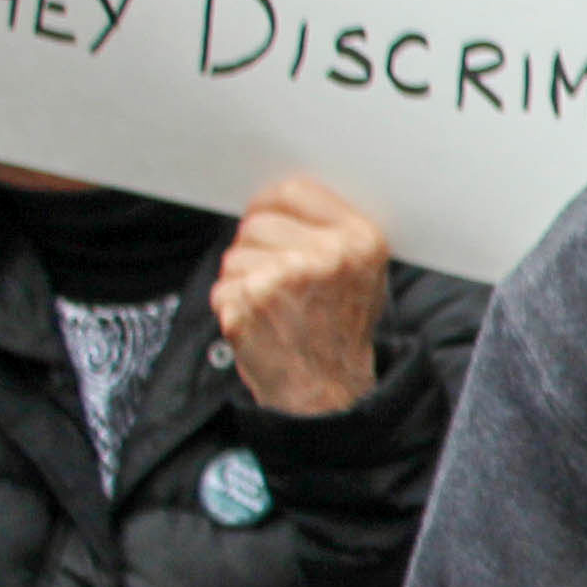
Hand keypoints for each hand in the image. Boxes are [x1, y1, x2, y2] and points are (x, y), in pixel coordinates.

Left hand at [213, 178, 391, 415]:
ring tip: (272, 308)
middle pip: (258, 221)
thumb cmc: (341, 332)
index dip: (272, 206)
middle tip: (276, 281)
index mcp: (360, 241)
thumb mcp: (364, 275)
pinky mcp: (250, 302)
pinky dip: (232, 307)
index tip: (268, 220)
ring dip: (242, 280)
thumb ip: (332, 233)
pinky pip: (222, 287)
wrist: (329, 395)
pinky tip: (259, 324)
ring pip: (235, 254)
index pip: (294, 191)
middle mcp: (326, 255)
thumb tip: (280, 197)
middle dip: (256, 248)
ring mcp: (286, 277)